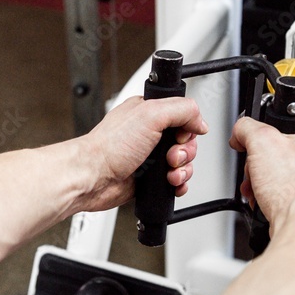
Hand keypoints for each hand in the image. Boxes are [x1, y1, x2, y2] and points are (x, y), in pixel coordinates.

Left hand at [77, 96, 207, 212]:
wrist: (93, 177)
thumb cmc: (109, 146)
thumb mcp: (151, 114)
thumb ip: (182, 110)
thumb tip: (201, 121)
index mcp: (149, 113)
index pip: (183, 115)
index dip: (188, 127)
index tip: (181, 135)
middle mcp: (150, 133)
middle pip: (187, 142)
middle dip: (185, 152)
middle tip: (171, 156)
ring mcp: (150, 157)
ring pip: (183, 163)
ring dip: (183, 170)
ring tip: (169, 172)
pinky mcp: (149, 178)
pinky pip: (176, 181)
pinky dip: (178, 184)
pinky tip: (171, 184)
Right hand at [228, 117, 294, 234]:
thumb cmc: (293, 190)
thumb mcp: (261, 141)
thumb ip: (248, 127)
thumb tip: (241, 129)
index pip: (290, 128)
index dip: (268, 136)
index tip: (257, 144)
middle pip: (281, 154)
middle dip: (260, 164)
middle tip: (255, 170)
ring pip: (280, 175)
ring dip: (261, 181)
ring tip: (257, 188)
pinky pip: (283, 193)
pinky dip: (269, 197)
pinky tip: (263, 200)